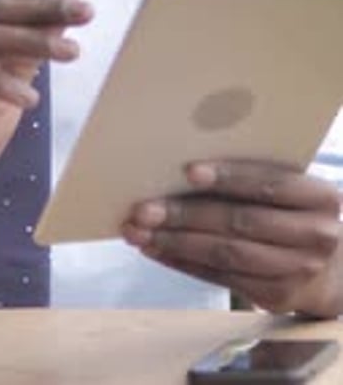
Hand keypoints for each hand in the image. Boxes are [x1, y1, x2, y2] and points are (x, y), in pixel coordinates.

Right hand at [0, 0, 92, 219]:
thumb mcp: (7, 96)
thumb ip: (25, 64)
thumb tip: (59, 31)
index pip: (4, 2)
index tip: (77, 2)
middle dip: (45, 7)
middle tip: (85, 12)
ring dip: (33, 40)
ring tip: (72, 53)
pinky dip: (5, 84)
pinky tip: (31, 99)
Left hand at [122, 159, 341, 317]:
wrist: (332, 269)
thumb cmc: (296, 213)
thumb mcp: (293, 190)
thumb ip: (256, 178)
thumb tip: (186, 166)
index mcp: (319, 197)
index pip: (269, 184)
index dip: (228, 177)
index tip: (188, 171)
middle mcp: (315, 235)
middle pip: (240, 222)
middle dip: (186, 214)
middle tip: (143, 209)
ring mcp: (296, 270)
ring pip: (225, 254)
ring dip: (175, 243)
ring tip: (138, 232)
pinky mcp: (275, 296)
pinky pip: (220, 277)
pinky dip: (183, 263)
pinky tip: (156, 250)